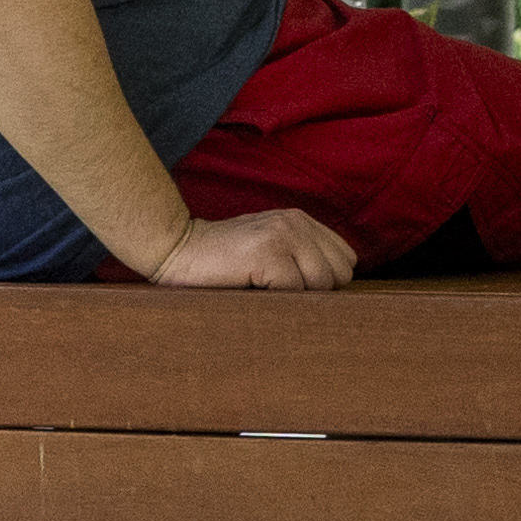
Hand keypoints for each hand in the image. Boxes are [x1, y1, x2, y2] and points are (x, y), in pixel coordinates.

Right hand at [138, 206, 359, 289]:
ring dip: (293, 297)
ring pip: (320, 285)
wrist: (175, 252)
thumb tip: (338, 287)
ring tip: (263, 287)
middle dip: (313, 292)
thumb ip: (302, 258)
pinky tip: (251, 288)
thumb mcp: (268, 250)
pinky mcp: (268, 252)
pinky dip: (276, 300)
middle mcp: (296, 222)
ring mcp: (283, 235)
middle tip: (275, 289)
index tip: (292, 286)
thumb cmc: (220, 262)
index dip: (324, 282)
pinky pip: (295, 291)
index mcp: (300, 220)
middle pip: (339, 275)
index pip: (345, 260)